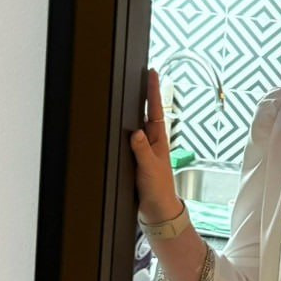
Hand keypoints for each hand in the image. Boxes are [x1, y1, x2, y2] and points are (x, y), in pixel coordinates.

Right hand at [128, 68, 181, 221]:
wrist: (156, 208)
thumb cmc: (157, 188)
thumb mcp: (149, 168)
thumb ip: (142, 150)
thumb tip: (135, 132)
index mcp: (157, 139)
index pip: (154, 109)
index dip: (153, 91)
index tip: (152, 73)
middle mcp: (151, 140)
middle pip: (146, 111)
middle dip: (145, 93)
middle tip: (143, 73)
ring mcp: (145, 147)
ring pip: (137, 123)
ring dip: (136, 108)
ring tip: (134, 90)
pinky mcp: (137, 156)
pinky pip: (130, 138)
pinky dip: (126, 127)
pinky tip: (122, 122)